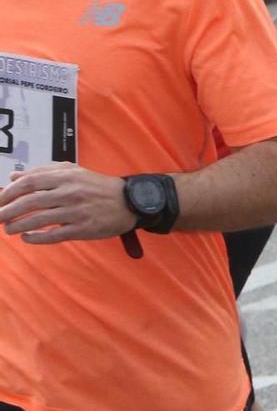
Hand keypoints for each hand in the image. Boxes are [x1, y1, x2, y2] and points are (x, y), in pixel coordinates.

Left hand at [0, 165, 138, 243]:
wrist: (130, 202)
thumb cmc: (98, 186)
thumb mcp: (72, 171)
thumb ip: (43, 172)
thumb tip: (13, 177)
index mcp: (66, 177)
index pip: (29, 182)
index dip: (9, 192)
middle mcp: (70, 193)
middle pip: (29, 202)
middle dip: (7, 211)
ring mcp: (76, 212)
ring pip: (39, 220)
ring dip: (18, 226)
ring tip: (8, 229)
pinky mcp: (83, 229)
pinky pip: (54, 235)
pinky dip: (36, 238)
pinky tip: (26, 238)